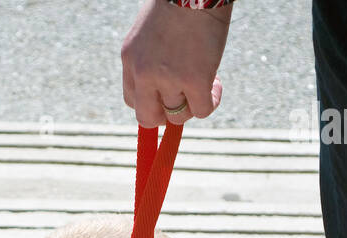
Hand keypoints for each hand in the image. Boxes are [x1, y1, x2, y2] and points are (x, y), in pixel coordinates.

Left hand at [122, 0, 232, 128]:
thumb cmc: (178, 0)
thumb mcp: (151, 31)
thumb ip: (152, 57)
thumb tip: (168, 85)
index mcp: (130, 58)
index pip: (133, 100)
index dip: (151, 103)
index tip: (166, 94)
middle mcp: (144, 72)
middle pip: (148, 118)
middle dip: (166, 114)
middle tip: (184, 99)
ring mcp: (168, 79)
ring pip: (177, 116)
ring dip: (192, 104)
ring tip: (205, 82)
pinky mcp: (195, 80)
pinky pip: (202, 110)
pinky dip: (211, 103)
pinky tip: (216, 86)